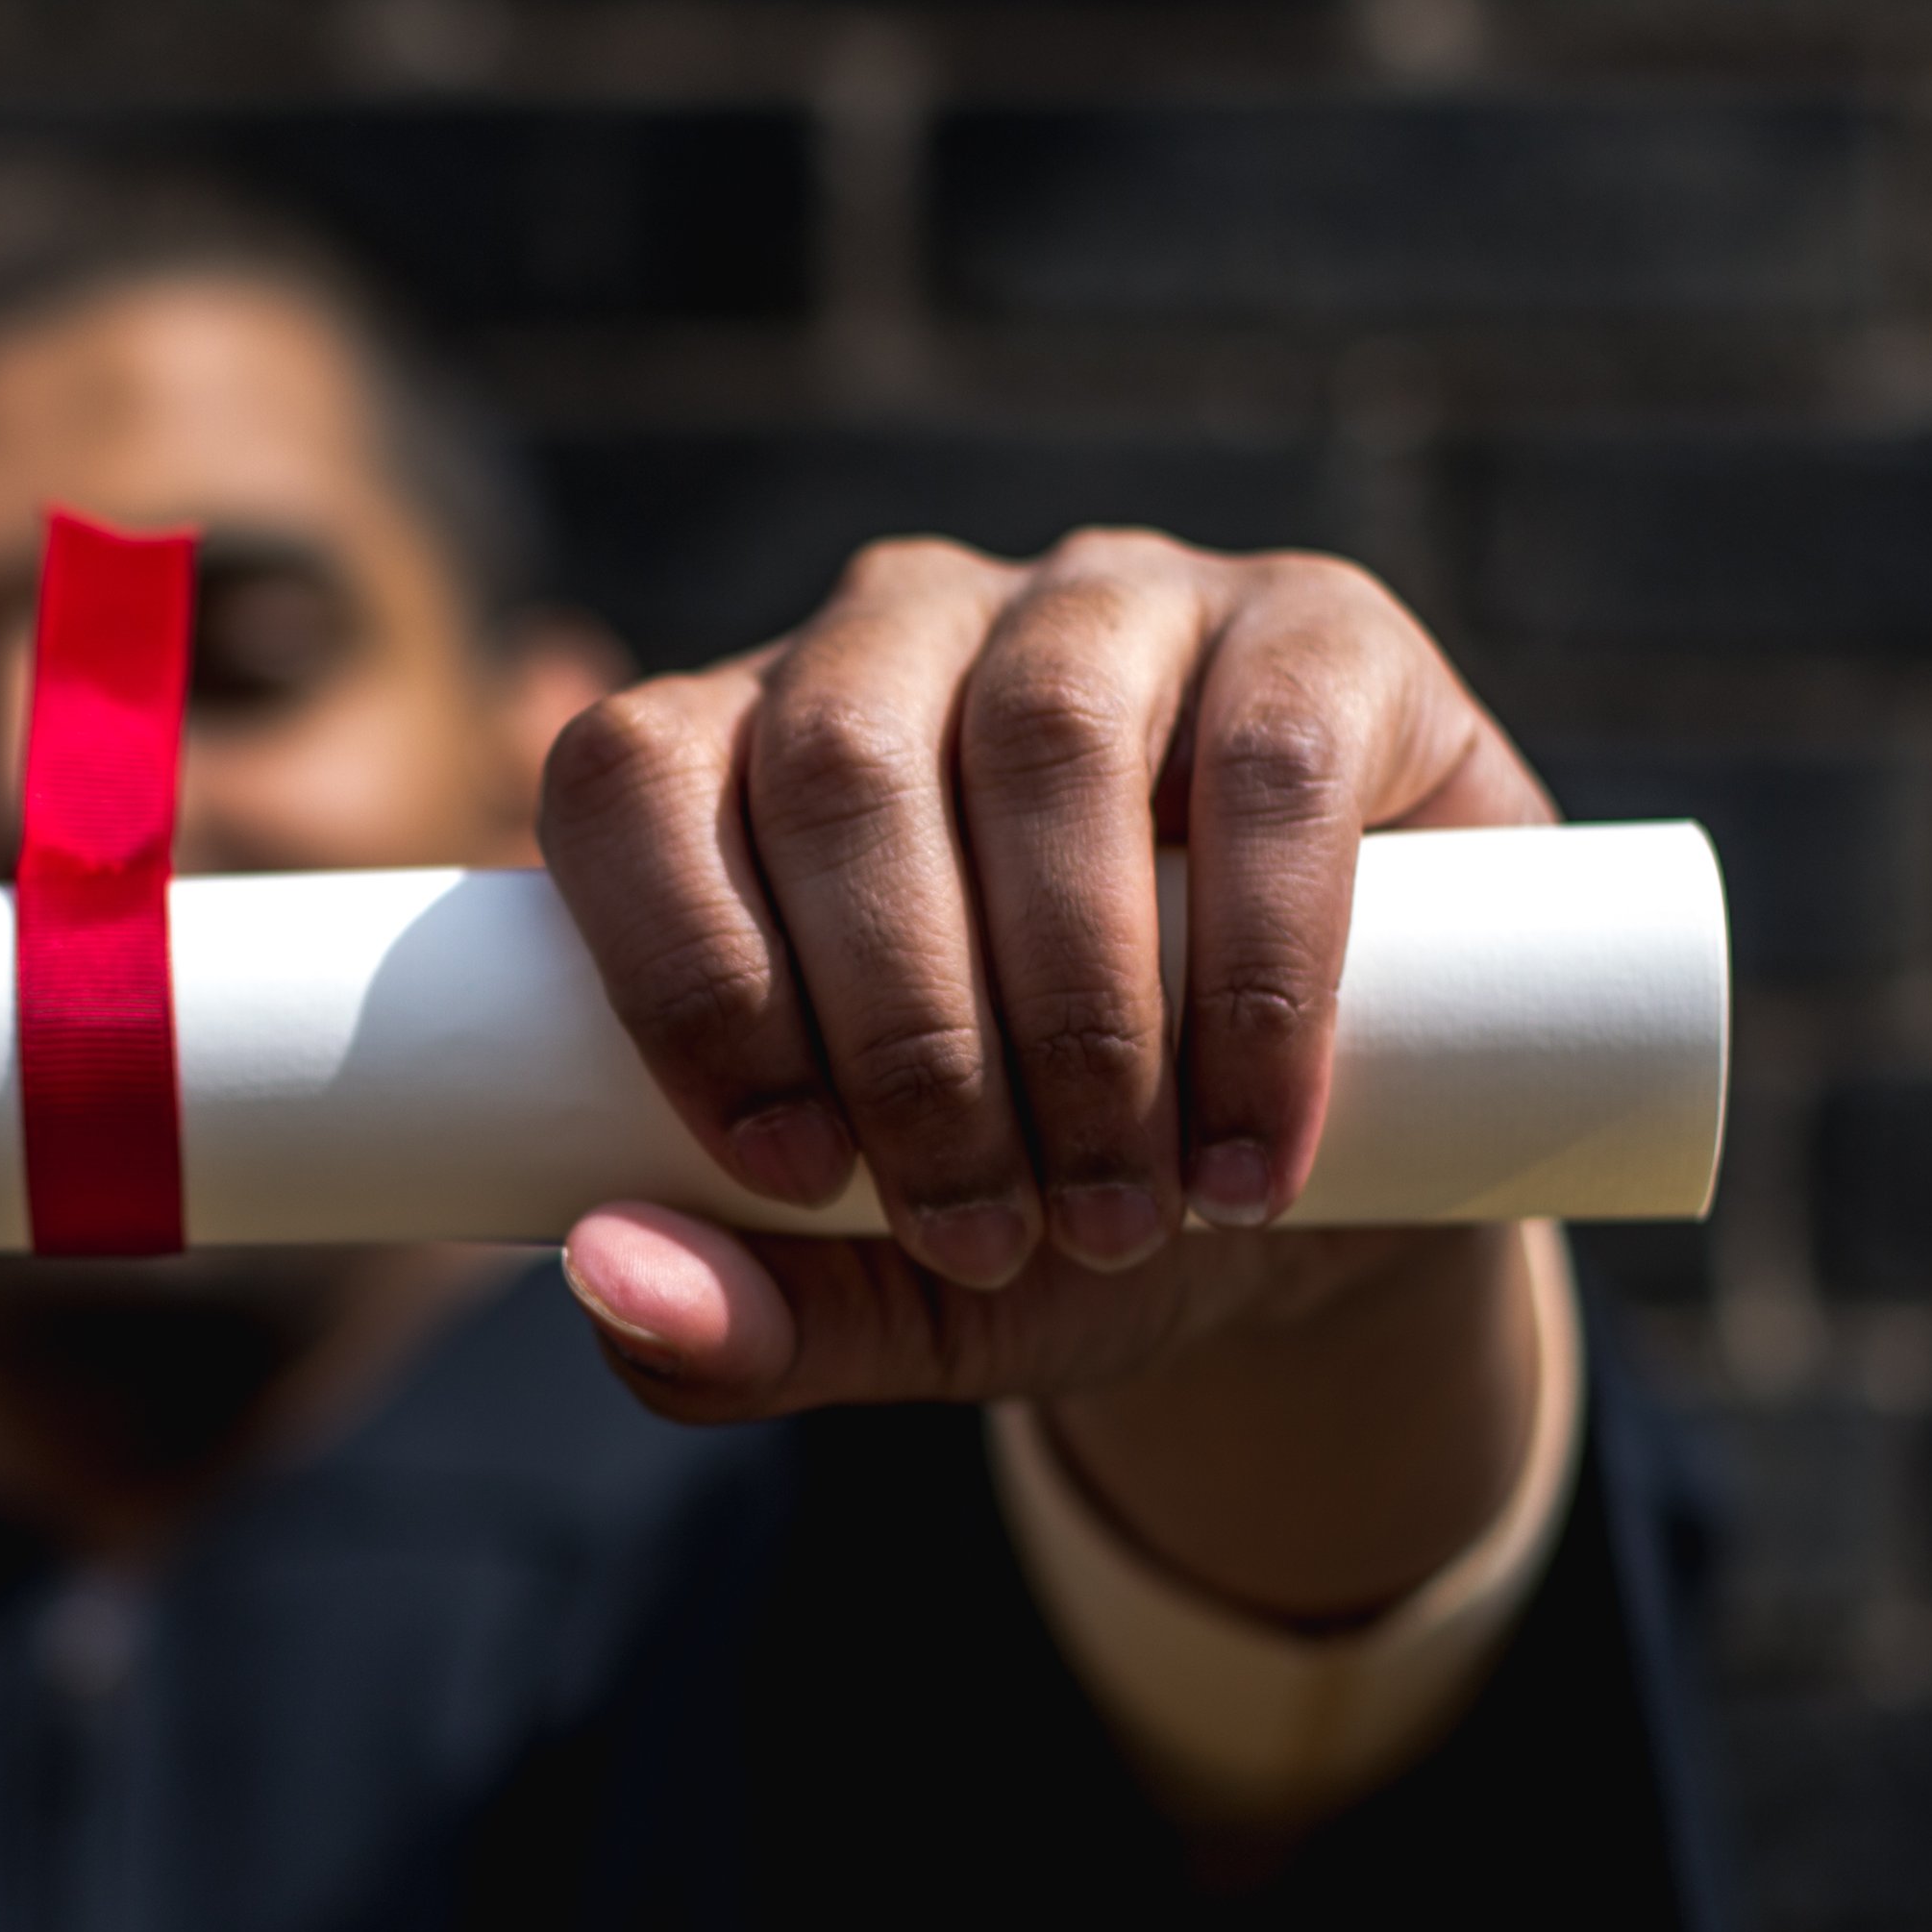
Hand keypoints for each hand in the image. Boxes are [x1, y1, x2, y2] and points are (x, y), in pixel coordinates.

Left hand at [533, 530, 1556, 1616]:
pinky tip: (1251, 1147)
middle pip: (835, 762)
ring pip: (1043, 736)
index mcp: (739, 752)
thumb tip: (614, 1284)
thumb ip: (734, 1325)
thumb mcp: (879, 1296)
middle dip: (902, 1037)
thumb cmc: (1039, 1206)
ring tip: (1119, 1213)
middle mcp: (900, 634)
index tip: (794, 1177)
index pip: (631, 779)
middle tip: (979, 1234)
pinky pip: (1269, 755)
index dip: (683, 973)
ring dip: (1077, 1010)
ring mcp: (1107, 605)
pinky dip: (1263, 971)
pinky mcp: (1316, 632)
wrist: (1292, 1200)